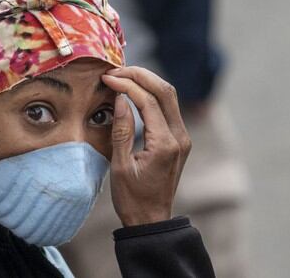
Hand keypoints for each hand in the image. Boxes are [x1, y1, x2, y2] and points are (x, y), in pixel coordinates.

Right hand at [101, 67, 191, 225]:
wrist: (151, 219)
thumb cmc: (132, 198)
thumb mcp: (120, 166)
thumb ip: (121, 130)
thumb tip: (120, 98)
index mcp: (165, 144)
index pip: (148, 101)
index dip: (127, 85)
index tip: (107, 78)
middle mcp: (180, 137)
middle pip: (165, 91)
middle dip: (140, 75)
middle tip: (116, 70)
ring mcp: (182, 138)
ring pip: (169, 96)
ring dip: (147, 82)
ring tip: (123, 76)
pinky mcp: (179, 140)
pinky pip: (167, 108)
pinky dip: (151, 94)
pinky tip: (134, 91)